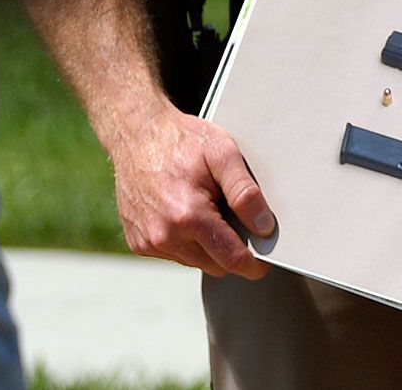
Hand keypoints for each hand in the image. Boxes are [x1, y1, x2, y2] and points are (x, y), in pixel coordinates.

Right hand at [108, 106, 273, 277]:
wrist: (137, 136)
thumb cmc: (182, 141)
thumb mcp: (224, 155)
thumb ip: (245, 192)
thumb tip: (264, 226)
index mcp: (188, 216)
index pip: (230, 258)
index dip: (252, 264)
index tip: (264, 266)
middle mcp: (163, 236)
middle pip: (214, 265)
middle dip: (230, 250)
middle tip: (235, 220)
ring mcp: (147, 242)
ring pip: (194, 261)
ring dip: (206, 246)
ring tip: (208, 209)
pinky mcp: (138, 243)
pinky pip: (173, 254)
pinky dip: (186, 242)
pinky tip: (187, 213)